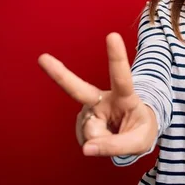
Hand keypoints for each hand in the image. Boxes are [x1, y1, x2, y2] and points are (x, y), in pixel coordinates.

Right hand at [38, 33, 157, 156]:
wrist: (136, 132)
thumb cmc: (141, 131)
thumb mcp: (140, 141)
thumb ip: (117, 146)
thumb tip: (87, 148)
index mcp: (126, 96)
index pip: (122, 76)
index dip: (117, 56)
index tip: (112, 35)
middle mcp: (104, 99)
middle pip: (79, 88)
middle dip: (59, 74)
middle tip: (42, 58)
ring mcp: (90, 110)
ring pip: (89, 133)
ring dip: (101, 142)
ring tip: (114, 137)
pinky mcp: (82, 121)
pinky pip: (86, 141)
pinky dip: (95, 146)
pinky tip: (103, 139)